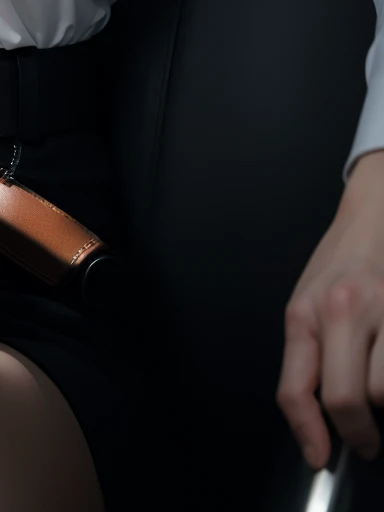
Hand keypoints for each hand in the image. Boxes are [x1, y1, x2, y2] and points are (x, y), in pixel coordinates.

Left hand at [277, 149, 383, 468]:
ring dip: (383, 399)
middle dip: (357, 432)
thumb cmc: (340, 265)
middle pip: (347, 398)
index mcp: (308, 312)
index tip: (320, 456)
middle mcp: (345, 310)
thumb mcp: (307, 304)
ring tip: (378, 385)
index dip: (307, 433)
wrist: (375, 215)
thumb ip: (308, 357)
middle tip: (364, 440)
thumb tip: (315, 422)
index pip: (297, 387)